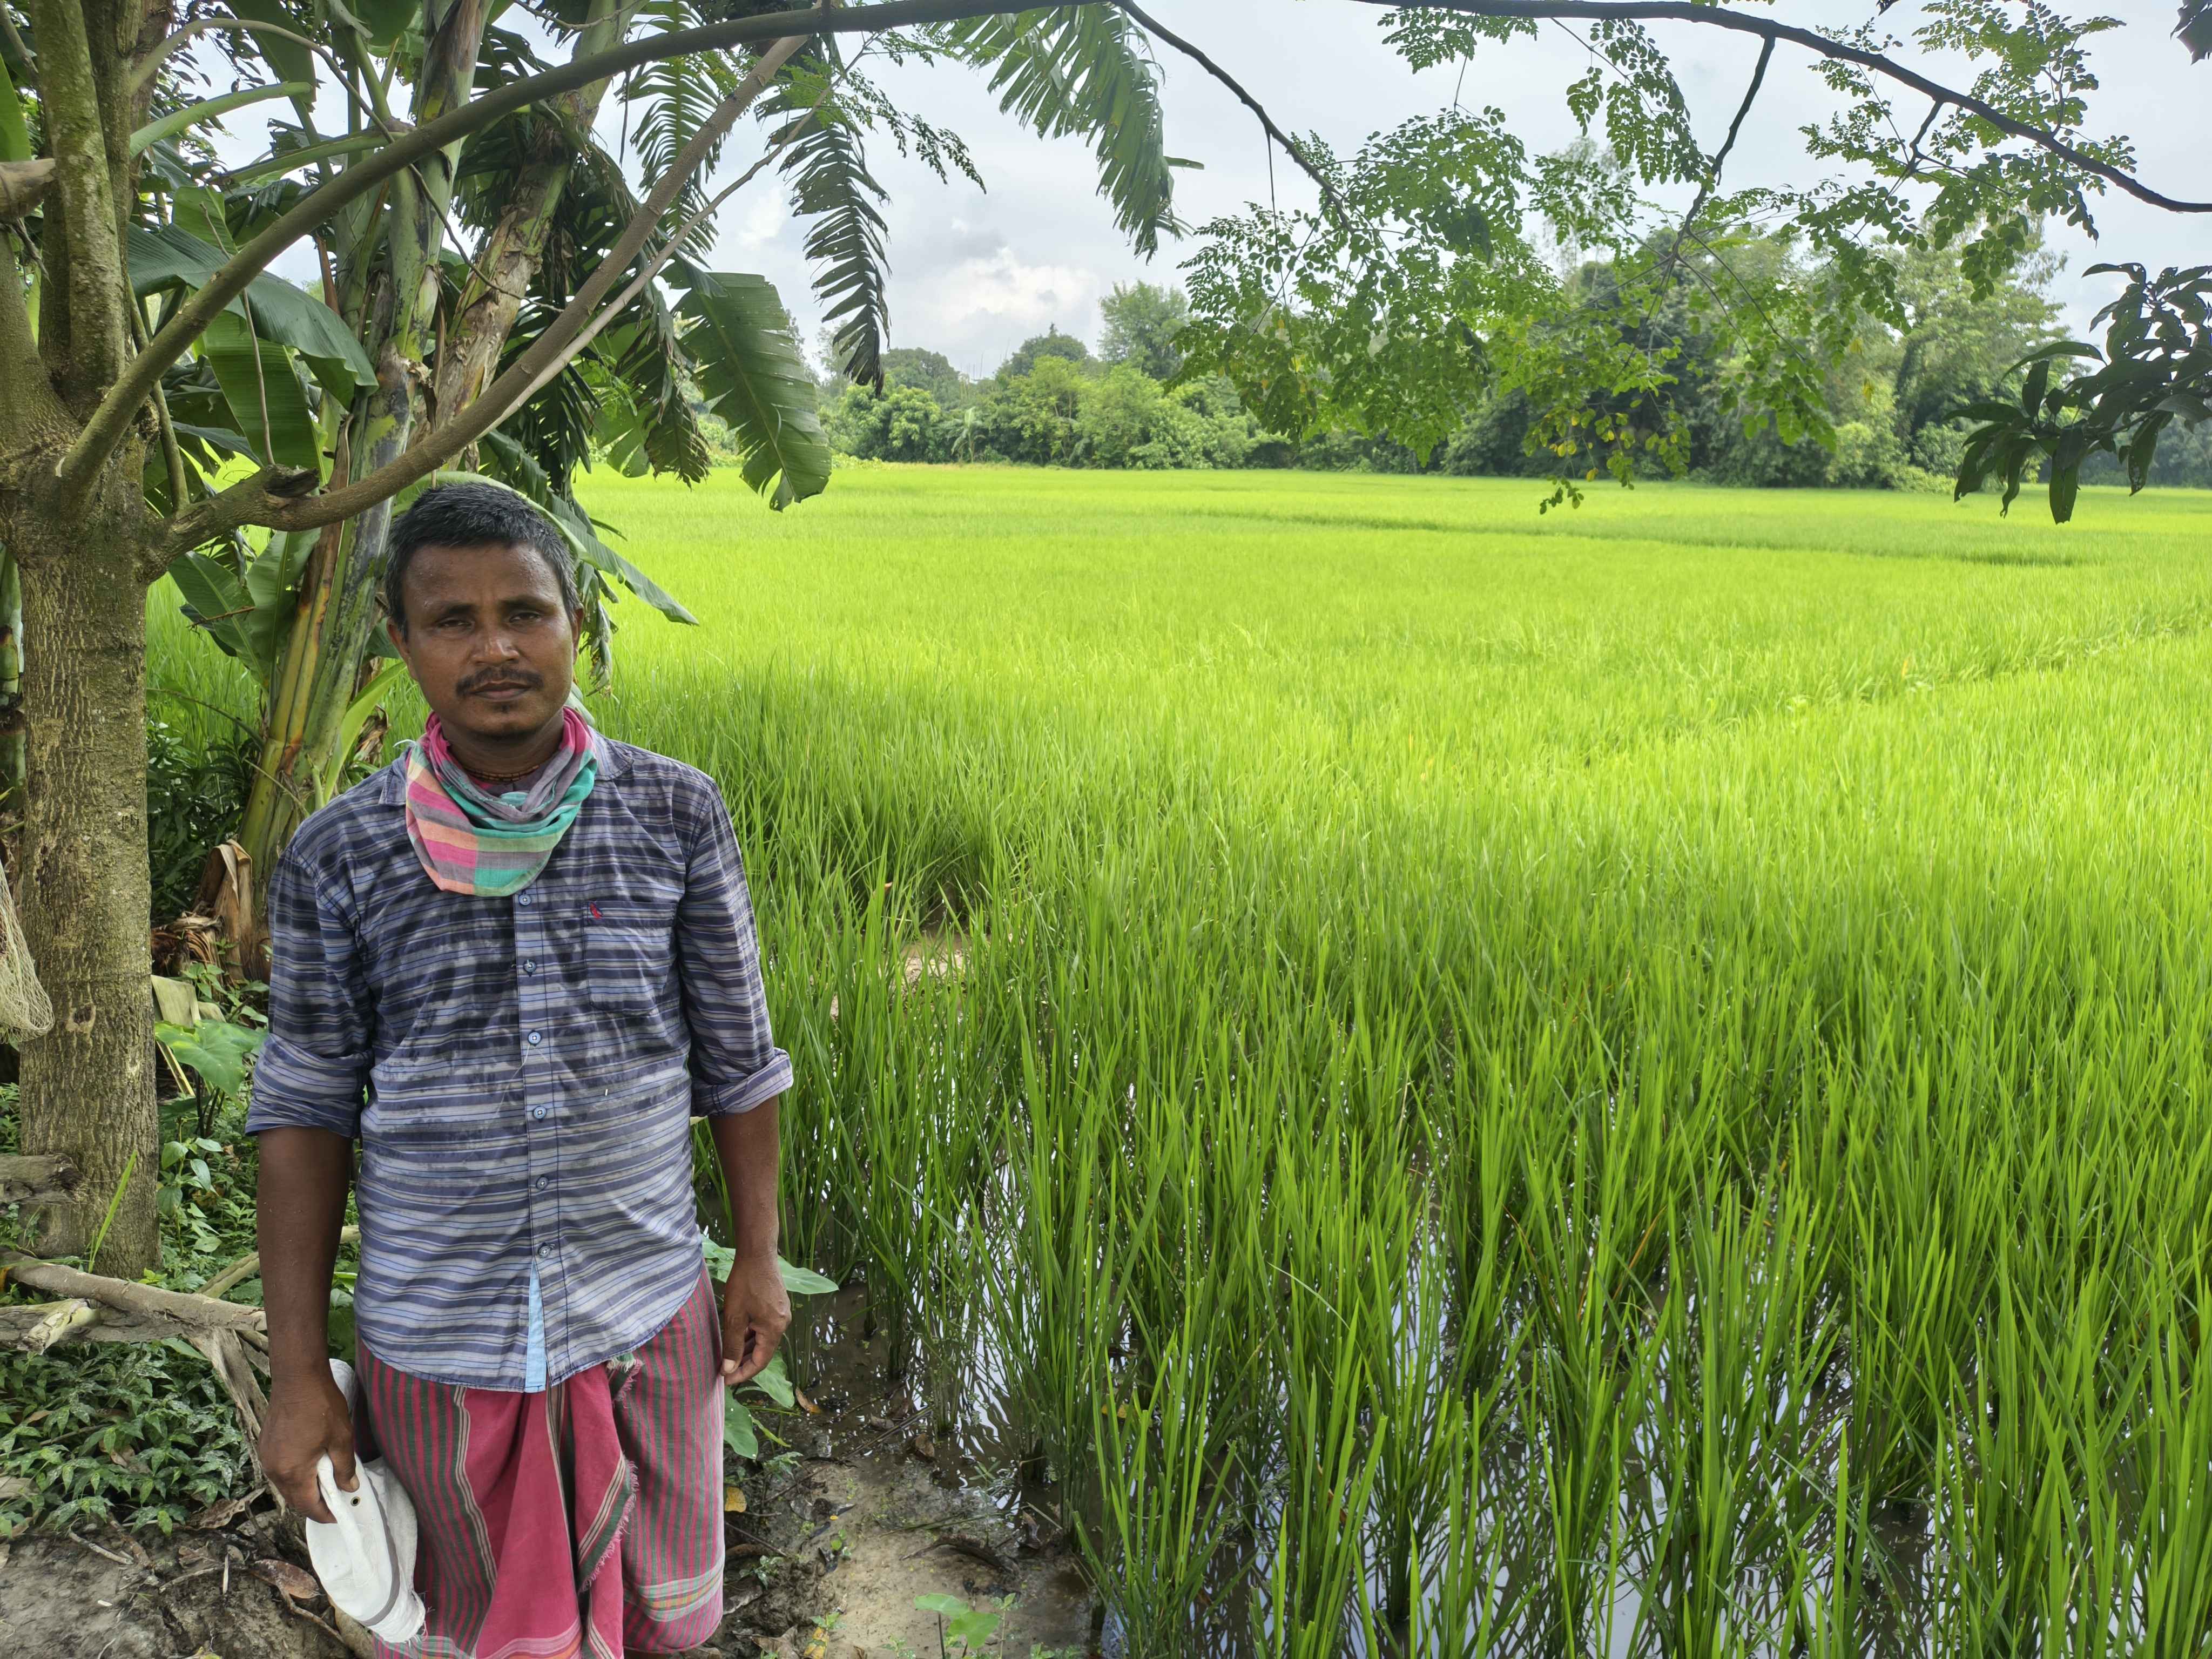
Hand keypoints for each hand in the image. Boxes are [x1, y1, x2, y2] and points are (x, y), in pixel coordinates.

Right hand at [260, 1368, 357, 1522]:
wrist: (297, 1379)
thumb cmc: (322, 1406)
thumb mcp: (342, 1439)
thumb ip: (345, 1468)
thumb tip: (349, 1489)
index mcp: (293, 1471)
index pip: (307, 1506)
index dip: (324, 1514)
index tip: (337, 1516)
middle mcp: (274, 1470)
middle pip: (294, 1499)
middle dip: (313, 1504)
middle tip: (334, 1502)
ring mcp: (267, 1458)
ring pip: (285, 1486)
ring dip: (303, 1489)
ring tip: (325, 1484)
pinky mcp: (265, 1447)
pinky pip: (280, 1471)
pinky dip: (294, 1475)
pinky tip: (309, 1466)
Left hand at [720, 1254, 790, 1387]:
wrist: (758, 1253)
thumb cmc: (745, 1283)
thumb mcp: (735, 1317)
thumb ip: (732, 1345)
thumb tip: (729, 1369)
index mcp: (774, 1329)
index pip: (760, 1361)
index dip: (743, 1373)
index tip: (726, 1380)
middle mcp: (782, 1323)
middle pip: (763, 1351)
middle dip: (743, 1362)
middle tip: (724, 1370)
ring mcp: (781, 1313)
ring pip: (763, 1338)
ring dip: (746, 1348)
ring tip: (728, 1356)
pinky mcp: (777, 1305)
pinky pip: (764, 1327)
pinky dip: (751, 1334)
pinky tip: (738, 1336)